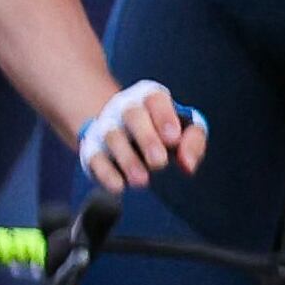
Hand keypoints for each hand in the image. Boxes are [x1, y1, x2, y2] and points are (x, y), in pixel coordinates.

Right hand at [77, 78, 205, 190]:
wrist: (125, 135)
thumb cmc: (162, 130)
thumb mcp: (185, 130)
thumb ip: (193, 141)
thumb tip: (188, 165)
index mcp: (150, 97)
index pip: (154, 98)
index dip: (164, 116)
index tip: (173, 139)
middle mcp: (124, 108)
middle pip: (132, 114)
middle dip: (146, 138)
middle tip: (159, 162)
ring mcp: (105, 127)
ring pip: (112, 136)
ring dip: (127, 159)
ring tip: (142, 181)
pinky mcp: (92, 149)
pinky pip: (94, 158)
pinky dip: (106, 172)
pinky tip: (119, 186)